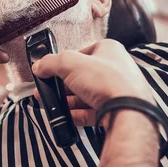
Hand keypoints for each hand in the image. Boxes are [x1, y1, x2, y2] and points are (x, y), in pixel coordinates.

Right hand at [33, 39, 152, 125]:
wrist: (128, 111)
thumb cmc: (109, 81)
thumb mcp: (71, 63)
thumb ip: (51, 62)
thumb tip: (39, 65)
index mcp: (109, 50)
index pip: (81, 52)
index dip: (64, 61)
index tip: (49, 69)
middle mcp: (115, 69)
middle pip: (81, 76)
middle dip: (62, 84)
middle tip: (46, 89)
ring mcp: (115, 91)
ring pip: (85, 94)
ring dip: (67, 100)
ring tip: (51, 103)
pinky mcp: (114, 110)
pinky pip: (91, 111)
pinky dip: (77, 114)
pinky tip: (65, 116)